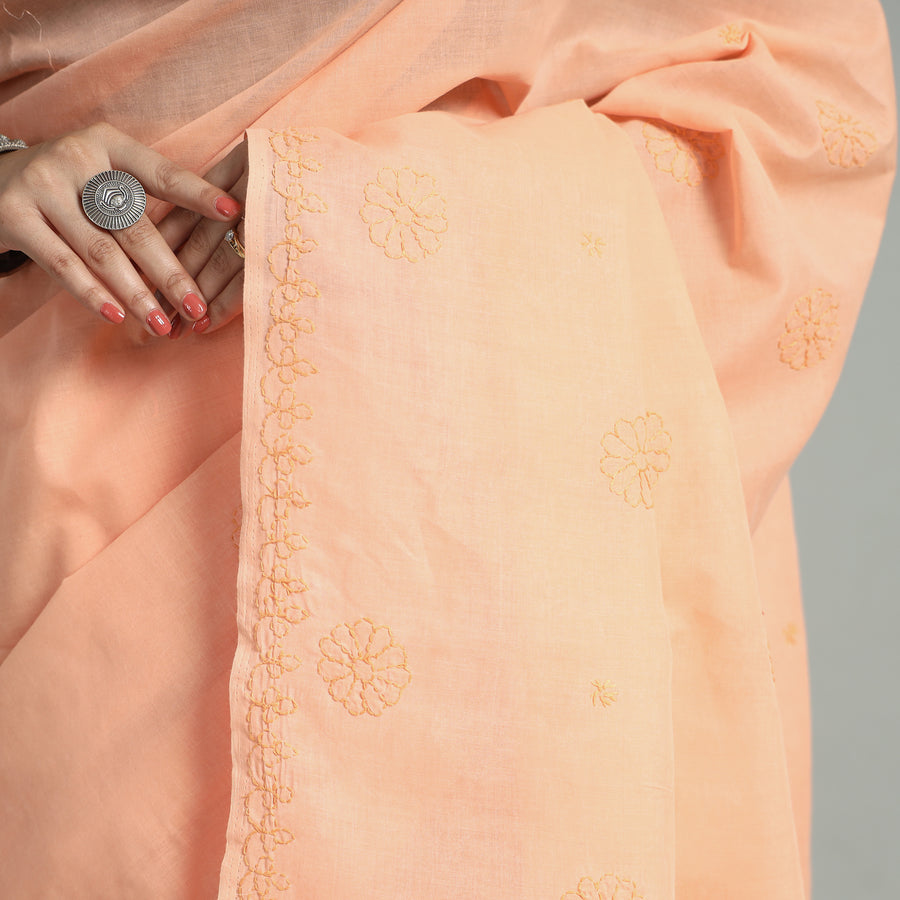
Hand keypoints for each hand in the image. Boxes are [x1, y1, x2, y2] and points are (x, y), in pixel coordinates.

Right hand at [0, 123, 241, 335]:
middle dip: (170, 272)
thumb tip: (212, 238)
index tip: (234, 212)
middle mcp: (76, 159)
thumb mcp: (103, 175)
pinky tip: (116, 315)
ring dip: (136, 294)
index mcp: (108, 144)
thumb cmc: (70, 186)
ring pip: (101, 251)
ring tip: (162, 325)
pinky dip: (91, 293)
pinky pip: (62, 264)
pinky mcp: (14, 216)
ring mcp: (43, 186)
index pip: (161, 173)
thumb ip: (146, 198)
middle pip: (134, 225)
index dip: (197, 194)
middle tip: (197, 307)